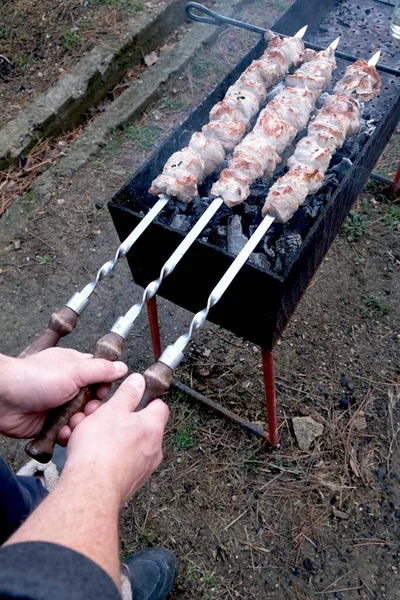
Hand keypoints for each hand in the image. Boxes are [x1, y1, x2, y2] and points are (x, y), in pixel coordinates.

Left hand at [0, 348, 127, 438]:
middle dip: (93, 410)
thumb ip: (100, 370)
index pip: (101, 377)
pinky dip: (68, 434)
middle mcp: (69, 386)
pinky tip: (63, 432)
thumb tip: (122, 367)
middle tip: (86, 410)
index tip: (103, 394)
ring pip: (83, 419)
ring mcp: (59, 405)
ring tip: (72, 422)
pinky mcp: (51, 424)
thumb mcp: (73, 371)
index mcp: (75, 368)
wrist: (2, 400)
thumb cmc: (31, 378)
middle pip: (94, 402)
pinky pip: (69, 433)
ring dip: (80, 424)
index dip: (105, 387)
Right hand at [64, 373, 168, 505]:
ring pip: (127, 445)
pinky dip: (106, 457)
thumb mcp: (112, 410)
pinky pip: (120, 463)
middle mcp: (153, 449)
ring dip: (109, 438)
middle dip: (119, 420)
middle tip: (99, 417)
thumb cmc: (100, 450)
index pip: (159, 405)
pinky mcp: (129, 483)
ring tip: (88, 436)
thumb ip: (127, 394)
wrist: (90, 490)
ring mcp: (142, 469)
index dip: (144, 398)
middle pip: (140, 426)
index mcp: (153, 427)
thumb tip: (138, 382)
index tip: (129, 397)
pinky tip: (88, 455)